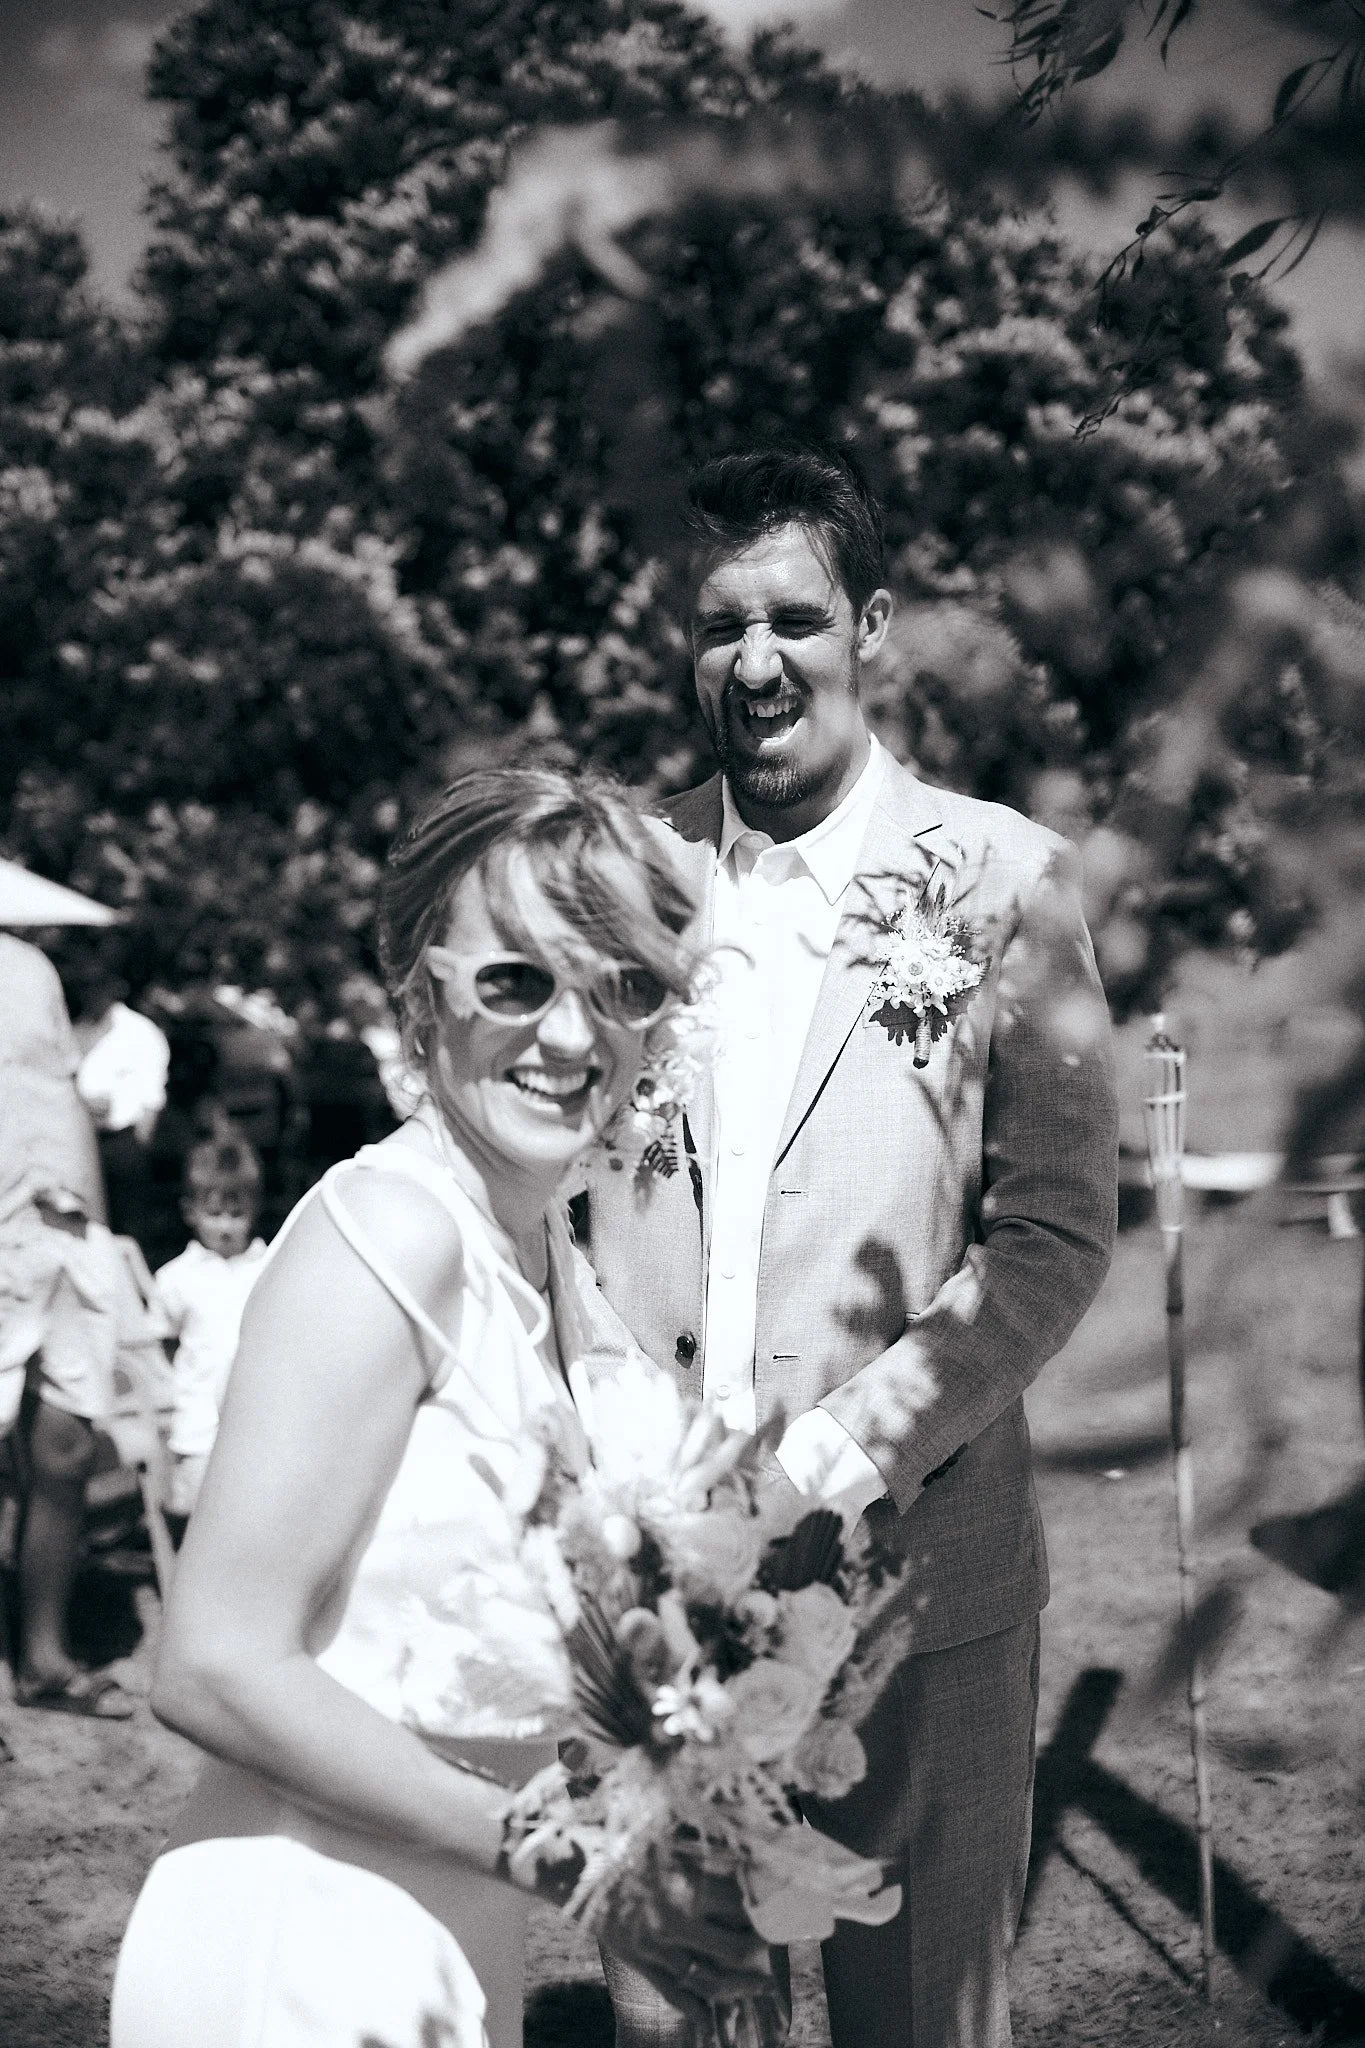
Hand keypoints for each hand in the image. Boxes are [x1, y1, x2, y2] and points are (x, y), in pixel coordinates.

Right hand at [600, 1850, 775, 2037]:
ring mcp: (657, 1948)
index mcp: (685, 1886)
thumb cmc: (625, 1846)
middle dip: (760, 1951)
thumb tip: (745, 1870)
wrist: (573, 1867)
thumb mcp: (668, 1846)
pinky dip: (697, 2010)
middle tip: (774, 1946)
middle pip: (735, 1950)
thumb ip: (705, 1862)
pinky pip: (675, 1993)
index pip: (741, 1907)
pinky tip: (712, 2017)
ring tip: (762, 1983)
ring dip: (740, 1985)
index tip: (775, 1906)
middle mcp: (676, 1923)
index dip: (762, 1908)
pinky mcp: (639, 1962)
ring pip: (710, 1979)